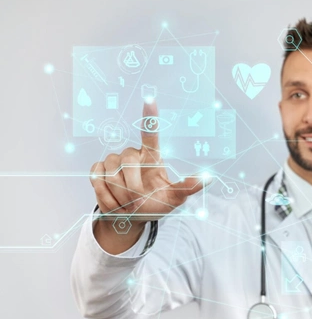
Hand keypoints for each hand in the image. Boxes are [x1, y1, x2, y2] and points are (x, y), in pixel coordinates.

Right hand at [89, 101, 206, 219]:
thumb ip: (188, 187)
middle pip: (127, 161)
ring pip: (111, 173)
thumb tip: (208, 178)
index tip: (150, 100)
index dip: (149, 117)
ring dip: (120, 196)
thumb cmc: (155, 203)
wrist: (131, 218)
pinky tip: (115, 203)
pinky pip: (97, 179)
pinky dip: (107, 197)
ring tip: (128, 205)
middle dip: (132, 187)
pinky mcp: (97, 170)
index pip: (151, 134)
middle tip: (138, 203)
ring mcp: (113, 161)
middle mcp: (132, 154)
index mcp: (152, 157)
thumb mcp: (175, 198)